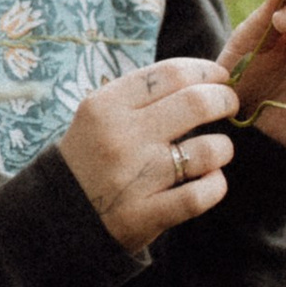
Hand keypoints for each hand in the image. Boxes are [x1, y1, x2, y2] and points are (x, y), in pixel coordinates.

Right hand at [59, 53, 243, 249]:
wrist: (56, 214)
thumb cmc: (90, 156)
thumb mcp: (100, 115)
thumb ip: (142, 95)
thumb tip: (201, 75)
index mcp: (106, 106)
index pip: (172, 73)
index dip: (206, 71)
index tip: (219, 77)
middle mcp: (120, 138)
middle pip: (196, 102)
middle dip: (225, 100)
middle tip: (229, 105)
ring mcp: (134, 178)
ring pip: (207, 150)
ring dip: (223, 147)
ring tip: (217, 150)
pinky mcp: (145, 215)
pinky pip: (201, 195)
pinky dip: (215, 185)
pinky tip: (209, 180)